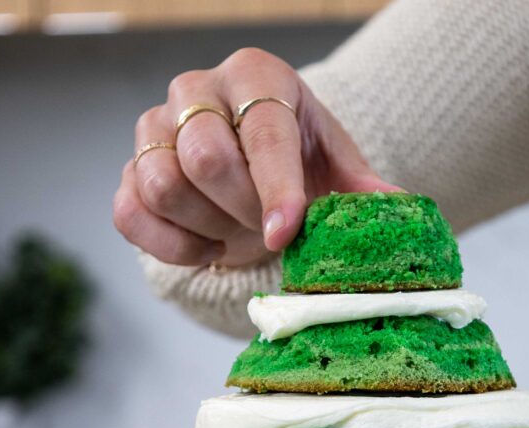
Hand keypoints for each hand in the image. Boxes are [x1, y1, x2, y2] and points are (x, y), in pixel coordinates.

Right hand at [114, 48, 399, 267]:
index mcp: (257, 75)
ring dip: (208, 229)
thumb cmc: (301, 166)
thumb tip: (398, 208)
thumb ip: (364, 190)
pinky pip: (130, 215)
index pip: (263, 131)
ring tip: (238, 234)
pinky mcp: (130, 171)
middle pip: (205, 156)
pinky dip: (171, 247)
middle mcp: (197, 90)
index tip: (287, 234)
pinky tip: (207, 249)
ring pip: (163, 186)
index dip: (276, 189)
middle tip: (267, 231)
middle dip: (242, 211)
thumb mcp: (338, 171)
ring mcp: (154, 128)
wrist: (256, 178)